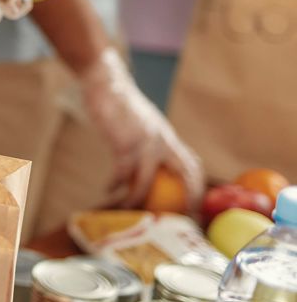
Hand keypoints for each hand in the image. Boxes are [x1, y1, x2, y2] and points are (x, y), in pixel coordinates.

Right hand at [79, 48, 205, 209]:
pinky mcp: (123, 142)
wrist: (106, 83)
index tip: (193, 206)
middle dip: (189, 198)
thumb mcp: (143, 123)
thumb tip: (154, 161)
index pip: (192, 165)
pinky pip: (121, 173)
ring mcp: (144, 142)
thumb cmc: (120, 103)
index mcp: (168, 137)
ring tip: (129, 208)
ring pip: (147, 181)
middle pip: (187, 174)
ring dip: (138, 199)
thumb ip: (151, 140)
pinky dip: (115, 185)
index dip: (196, 187)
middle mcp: (162, 140)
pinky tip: (108, 189)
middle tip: (179, 218)